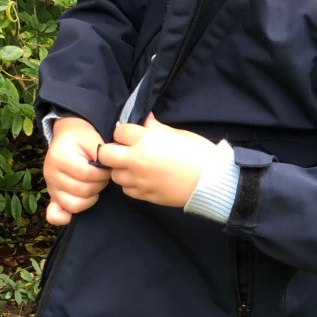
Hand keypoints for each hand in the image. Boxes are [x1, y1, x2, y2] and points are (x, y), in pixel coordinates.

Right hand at [43, 116, 110, 225]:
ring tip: (93, 184)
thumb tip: (105, 170)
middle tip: (101, 175)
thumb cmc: (83, 139)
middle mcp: (50, 173)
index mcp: (58, 157)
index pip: (87, 175)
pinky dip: (65, 217)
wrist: (69, 137)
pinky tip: (74, 213)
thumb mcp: (93, 139)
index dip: (103, 173)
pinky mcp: (51, 197)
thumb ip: (101, 154)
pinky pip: (55, 215)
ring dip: (91, 197)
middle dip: (99, 184)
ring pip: (74, 205)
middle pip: (82, 191)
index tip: (106, 167)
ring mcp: (49, 186)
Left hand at [98, 114, 215, 207]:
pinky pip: (127, 190)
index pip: (118, 131)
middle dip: (110, 150)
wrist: (211, 180)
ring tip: (134, 166)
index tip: (131, 134)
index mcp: (145, 141)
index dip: (124, 132)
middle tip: (122, 150)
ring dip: (120, 169)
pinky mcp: (145, 195)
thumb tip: (143, 121)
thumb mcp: (175, 133)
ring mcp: (139, 180)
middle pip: (105, 154)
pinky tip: (141, 179)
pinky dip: (130, 184)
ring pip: (114, 175)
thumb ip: (154, 128)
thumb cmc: (196, 152)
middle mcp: (137, 161)